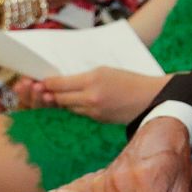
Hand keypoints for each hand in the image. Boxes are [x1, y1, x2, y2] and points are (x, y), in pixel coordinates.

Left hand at [23, 67, 169, 123]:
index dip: (46, 83)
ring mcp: (94, 110)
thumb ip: (83, 77)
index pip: (58, 83)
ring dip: (62, 102)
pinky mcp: (98, 119)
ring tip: (57, 96)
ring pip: (67, 107)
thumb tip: (60, 82)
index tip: (39, 80)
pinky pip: (80, 113)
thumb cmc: (130, 80)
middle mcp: (91, 96)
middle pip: (58, 97)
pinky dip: (76, 108)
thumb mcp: (106, 71)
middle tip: (40, 90)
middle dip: (49, 93)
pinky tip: (77, 103)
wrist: (152, 98)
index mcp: (92, 79)